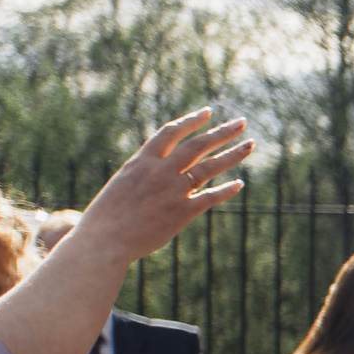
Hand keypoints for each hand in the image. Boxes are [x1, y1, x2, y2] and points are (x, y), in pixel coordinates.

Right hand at [73, 108, 254, 261]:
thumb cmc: (107, 216)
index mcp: (141, 161)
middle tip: (241, 122)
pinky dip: (226, 190)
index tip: (208, 112)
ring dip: (232, 154)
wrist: (103, 241)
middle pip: (197, 145)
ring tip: (250, 145)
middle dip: (222, 132)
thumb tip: (158, 168)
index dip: (191, 121)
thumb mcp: (123, 183)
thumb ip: (144, 173)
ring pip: (208, 167)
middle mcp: (159, 172)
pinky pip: (209, 197)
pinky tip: (240, 183)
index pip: (170, 132)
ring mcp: (172, 191)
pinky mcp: (181, 212)